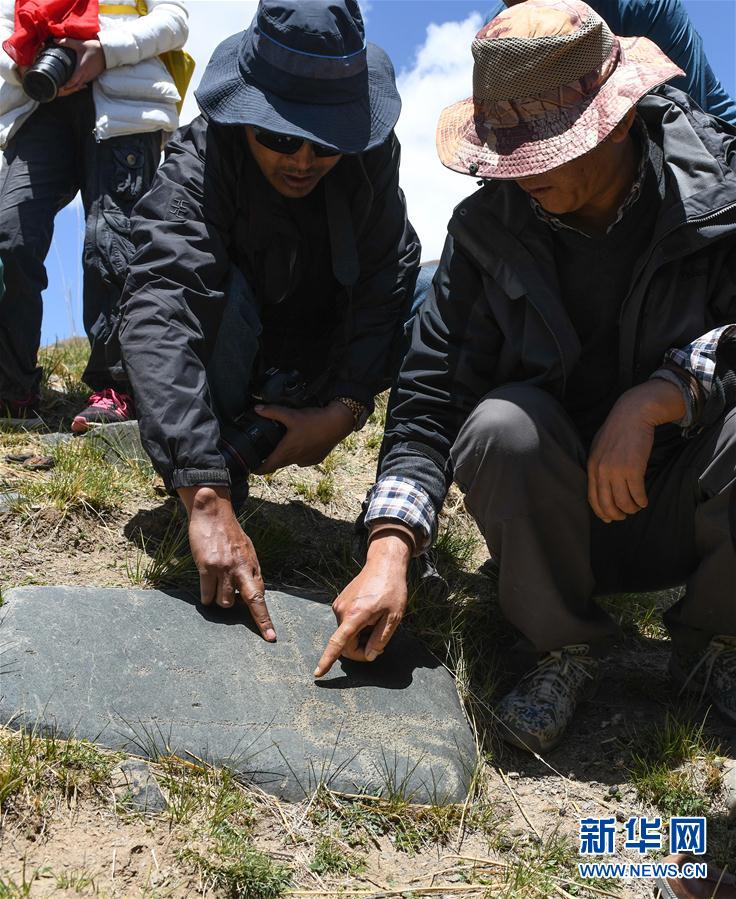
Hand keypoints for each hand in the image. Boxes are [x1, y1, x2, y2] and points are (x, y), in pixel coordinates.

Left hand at [56, 38, 105, 95]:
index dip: (66, 85)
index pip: (73, 81)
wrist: (107, 53)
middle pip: (76, 86)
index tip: (59, 87)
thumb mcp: (80, 44)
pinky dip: (78, 84)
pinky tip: (73, 82)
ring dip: (73, 87)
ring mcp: (90, 77)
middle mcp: (86, 75)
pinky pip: (84, 83)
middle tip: (59, 89)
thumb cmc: (94, 49)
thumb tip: (55, 40)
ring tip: (64, 87)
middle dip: (68, 89)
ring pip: (80, 86)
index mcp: (82, 69)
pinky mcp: (92, 77)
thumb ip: (66, 42)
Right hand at [178, 485, 276, 641]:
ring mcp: (224, 569)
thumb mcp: (247, 550)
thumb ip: (249, 571)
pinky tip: (207, 589)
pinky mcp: (207, 567)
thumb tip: (253, 592)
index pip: (262, 595)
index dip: (265, 617)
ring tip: (219, 588)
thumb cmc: (230, 533)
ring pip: (225, 602)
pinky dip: (207, 597)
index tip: (271, 636)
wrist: (212, 513)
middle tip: (267, 636)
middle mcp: (241, 568)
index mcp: (252, 565)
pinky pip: (207, 594)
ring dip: (222, 601)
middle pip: (253, 600)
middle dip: (261, 621)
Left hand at [254, 401, 354, 474]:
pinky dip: (299, 453)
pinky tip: (301, 443)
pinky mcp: (316, 459)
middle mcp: (295, 460)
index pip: (267, 468)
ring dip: (286, 456)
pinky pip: (303, 459)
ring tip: (284, 445)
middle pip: (278, 464)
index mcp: (286, 452)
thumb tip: (257, 408)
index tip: (251, 468)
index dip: (257, 469)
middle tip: (263, 454)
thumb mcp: (291, 415)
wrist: (338, 424)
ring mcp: (306, 461)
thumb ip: (272, 412)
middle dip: (270, 461)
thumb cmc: (315, 421)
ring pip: (291, 461)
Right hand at [314, 532, 410, 677]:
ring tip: (376, 621)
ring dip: (360, 636)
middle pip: (346, 643)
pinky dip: (356, 626)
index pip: (338, 643)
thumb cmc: (392, 589)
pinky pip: (345, 624)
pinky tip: (369, 615)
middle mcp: (342, 610)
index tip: (318, 673)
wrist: (383, 564)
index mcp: (355, 615)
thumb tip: (370, 656)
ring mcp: (338, 605)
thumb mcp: (394, 617)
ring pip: (346, 634)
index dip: (327, 660)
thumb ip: (380, 638)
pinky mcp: (339, 602)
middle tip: (379, 642)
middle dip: (361, 649)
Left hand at [587, 379, 684, 522]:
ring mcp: (616, 470)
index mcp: (592, 466)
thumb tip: (603, 485)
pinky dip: (641, 501)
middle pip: (607, 504)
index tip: (609, 518)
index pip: (593, 497)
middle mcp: (601, 471)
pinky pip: (637, 494)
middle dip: (617, 514)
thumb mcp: (600, 448)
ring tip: (637, 506)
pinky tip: (644, 500)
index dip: (601, 511)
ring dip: (632, 508)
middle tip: (625, 515)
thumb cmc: (618, 430)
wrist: (632, 414)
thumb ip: (599, 465)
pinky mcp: (633, 469)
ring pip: (624, 502)